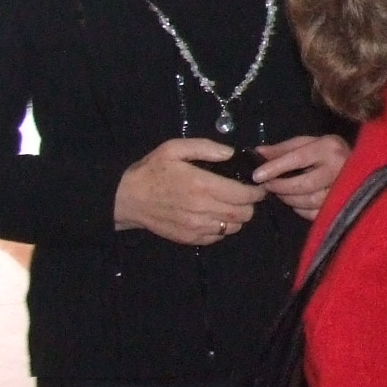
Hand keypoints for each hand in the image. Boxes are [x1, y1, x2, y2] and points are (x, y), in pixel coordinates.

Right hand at [114, 138, 266, 245]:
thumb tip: (231, 153)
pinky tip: (215, 216)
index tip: (258, 186)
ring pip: (233, 227)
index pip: (244, 195)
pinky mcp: (190, 238)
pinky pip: (218, 237)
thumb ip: (205, 148)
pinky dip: (223, 228)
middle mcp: (203, 209)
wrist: (127, 198)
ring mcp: (196, 227)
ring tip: (231, 206)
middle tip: (246, 195)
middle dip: (250, 205)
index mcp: (202, 185)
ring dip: (238, 217)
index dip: (257, 192)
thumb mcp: (174, 149)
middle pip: (244, 214)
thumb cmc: (152, 171)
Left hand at [254, 134, 349, 218]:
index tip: (257, 175)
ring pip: (309, 200)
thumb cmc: (328, 152)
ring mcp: (343, 189)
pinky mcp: (342, 205)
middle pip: (303, 184)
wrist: (361, 164)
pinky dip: (300, 209)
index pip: (297, 158)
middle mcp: (337, 168)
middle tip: (267, 186)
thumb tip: (258, 154)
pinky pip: (315, 213)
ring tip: (281, 192)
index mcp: (327, 148)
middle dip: (281, 187)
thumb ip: (283, 149)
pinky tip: (296, 202)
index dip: (275, 168)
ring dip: (289, 199)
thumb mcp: (308, 143)